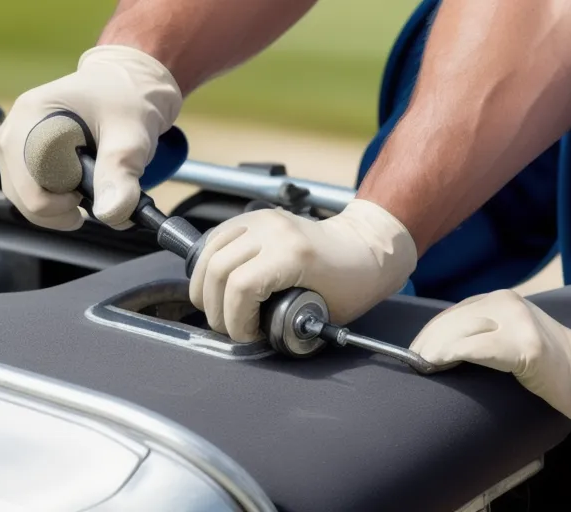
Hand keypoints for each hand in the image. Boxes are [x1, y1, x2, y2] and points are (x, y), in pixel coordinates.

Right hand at [0, 45, 181, 230]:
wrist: (131, 84)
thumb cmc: (129, 101)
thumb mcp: (133, 135)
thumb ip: (121, 172)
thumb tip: (110, 213)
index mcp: (30, 117)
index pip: (28, 184)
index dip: (62, 203)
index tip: (94, 193)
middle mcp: (14, 131)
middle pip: (23, 196)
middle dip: (63, 208)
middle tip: (99, 193)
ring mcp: (16, 144)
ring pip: (26, 198)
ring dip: (62, 205)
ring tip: (93, 185)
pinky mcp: (25, 155)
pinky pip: (33, 191)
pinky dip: (59, 199)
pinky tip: (82, 184)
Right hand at [188, 200, 417, 342]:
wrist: (365, 245)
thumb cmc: (354, 281)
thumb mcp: (326, 313)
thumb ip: (288, 328)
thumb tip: (255, 340)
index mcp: (293, 253)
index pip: (240, 287)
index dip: (235, 320)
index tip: (247, 336)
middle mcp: (273, 230)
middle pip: (217, 269)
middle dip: (215, 308)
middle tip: (229, 328)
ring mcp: (262, 219)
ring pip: (209, 252)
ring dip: (205, 286)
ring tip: (218, 310)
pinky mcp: (255, 217)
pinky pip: (216, 239)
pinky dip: (209, 265)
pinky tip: (217, 286)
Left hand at [410, 290, 570, 434]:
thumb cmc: (549, 364)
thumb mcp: (513, 333)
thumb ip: (486, 329)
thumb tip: (443, 344)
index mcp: (504, 299)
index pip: (455, 312)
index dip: (431, 332)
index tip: (416, 352)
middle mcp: (508, 303)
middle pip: (453, 320)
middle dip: (428, 342)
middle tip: (415, 363)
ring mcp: (517, 322)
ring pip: (459, 331)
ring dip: (434, 350)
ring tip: (423, 366)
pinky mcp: (523, 346)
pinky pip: (474, 347)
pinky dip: (451, 355)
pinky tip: (438, 364)